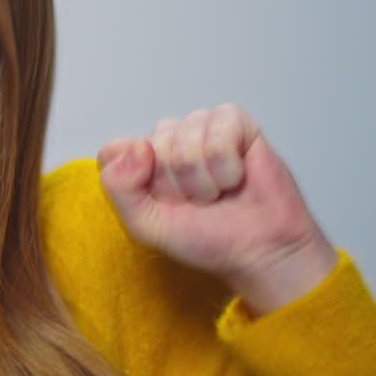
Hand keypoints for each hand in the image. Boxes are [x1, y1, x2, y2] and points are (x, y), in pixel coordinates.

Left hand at [97, 103, 337, 315]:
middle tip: (198, 202)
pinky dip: (227, 162)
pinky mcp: (236, 124)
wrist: (261, 252)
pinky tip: (236, 177)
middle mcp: (168, 140)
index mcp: (140, 162)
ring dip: (203, 177)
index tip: (162, 205)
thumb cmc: (206, 239)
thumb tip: (137, 145)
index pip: (114, 151)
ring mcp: (201, 129)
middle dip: (176, 184)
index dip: (137, 182)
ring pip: (185, 137)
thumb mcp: (146, 226)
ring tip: (217, 192)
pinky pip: (219, 128)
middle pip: (153, 145)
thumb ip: (119, 188)